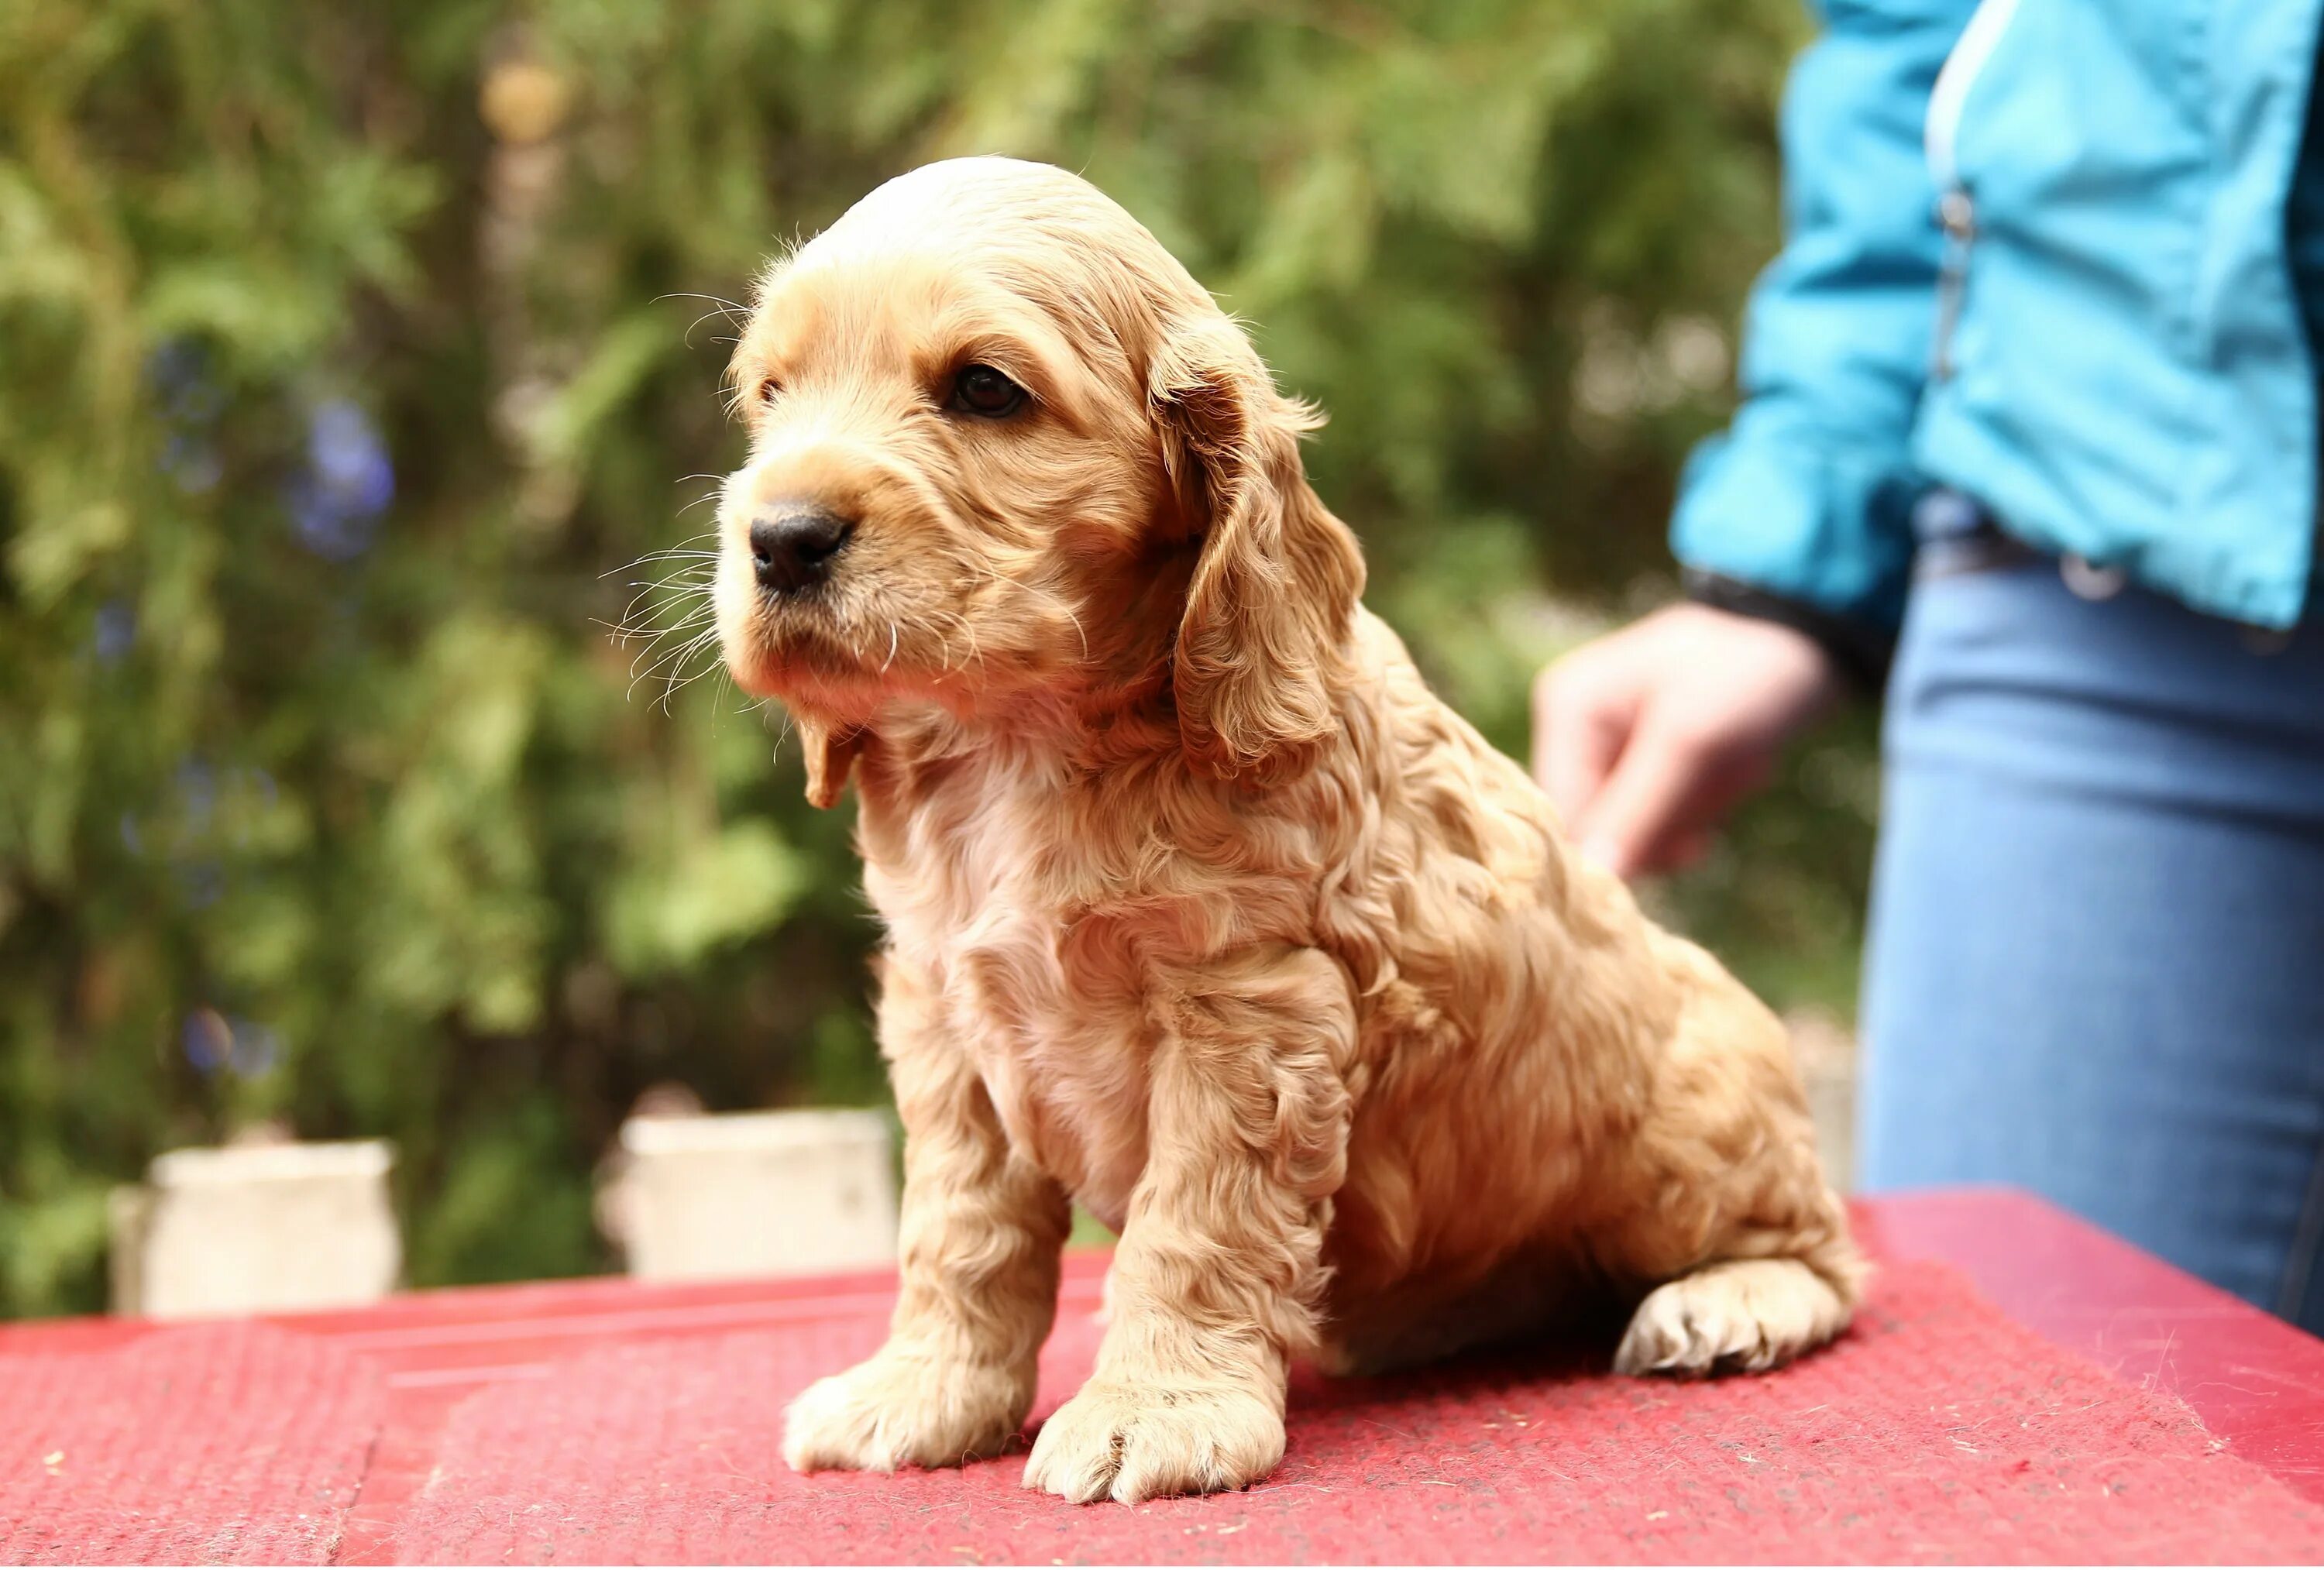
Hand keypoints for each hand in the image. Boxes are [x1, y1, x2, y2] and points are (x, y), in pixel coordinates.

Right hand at [1530, 604, 1840, 878]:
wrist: (1806, 641)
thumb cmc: (1747, 674)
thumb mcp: (1692, 741)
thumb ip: (1637, 810)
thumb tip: (1593, 879)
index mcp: (1569, 710)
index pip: (1566, 815)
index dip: (1622, 845)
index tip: (1689, 842)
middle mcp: (1577, 729)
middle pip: (1603, 828)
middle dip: (1672, 818)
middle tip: (1720, 779)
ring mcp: (1612, 746)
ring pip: (1639, 828)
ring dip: (1698, 811)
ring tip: (1735, 765)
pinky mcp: (1645, 761)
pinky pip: (1663, 816)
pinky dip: (1706, 805)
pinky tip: (1732, 770)